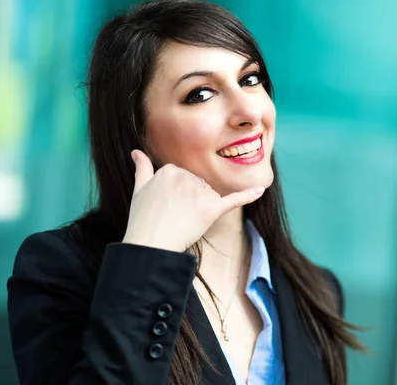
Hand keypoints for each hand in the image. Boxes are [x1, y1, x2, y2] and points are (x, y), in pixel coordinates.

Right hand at [122, 150, 264, 251]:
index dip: (178, 194)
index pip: (184, 177)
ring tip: (184, 220)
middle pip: (199, 185)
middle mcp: (186, 176)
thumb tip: (136, 151)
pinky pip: (233, 200)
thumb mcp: (139, 189)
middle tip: (174, 216)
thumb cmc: (143, 219)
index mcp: (170, 169)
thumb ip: (142, 168)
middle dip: (192, 200)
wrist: (151, 245)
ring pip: (211, 195)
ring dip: (203, 208)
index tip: (166, 207)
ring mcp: (200, 192)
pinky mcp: (212, 208)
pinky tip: (260, 190)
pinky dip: (247, 196)